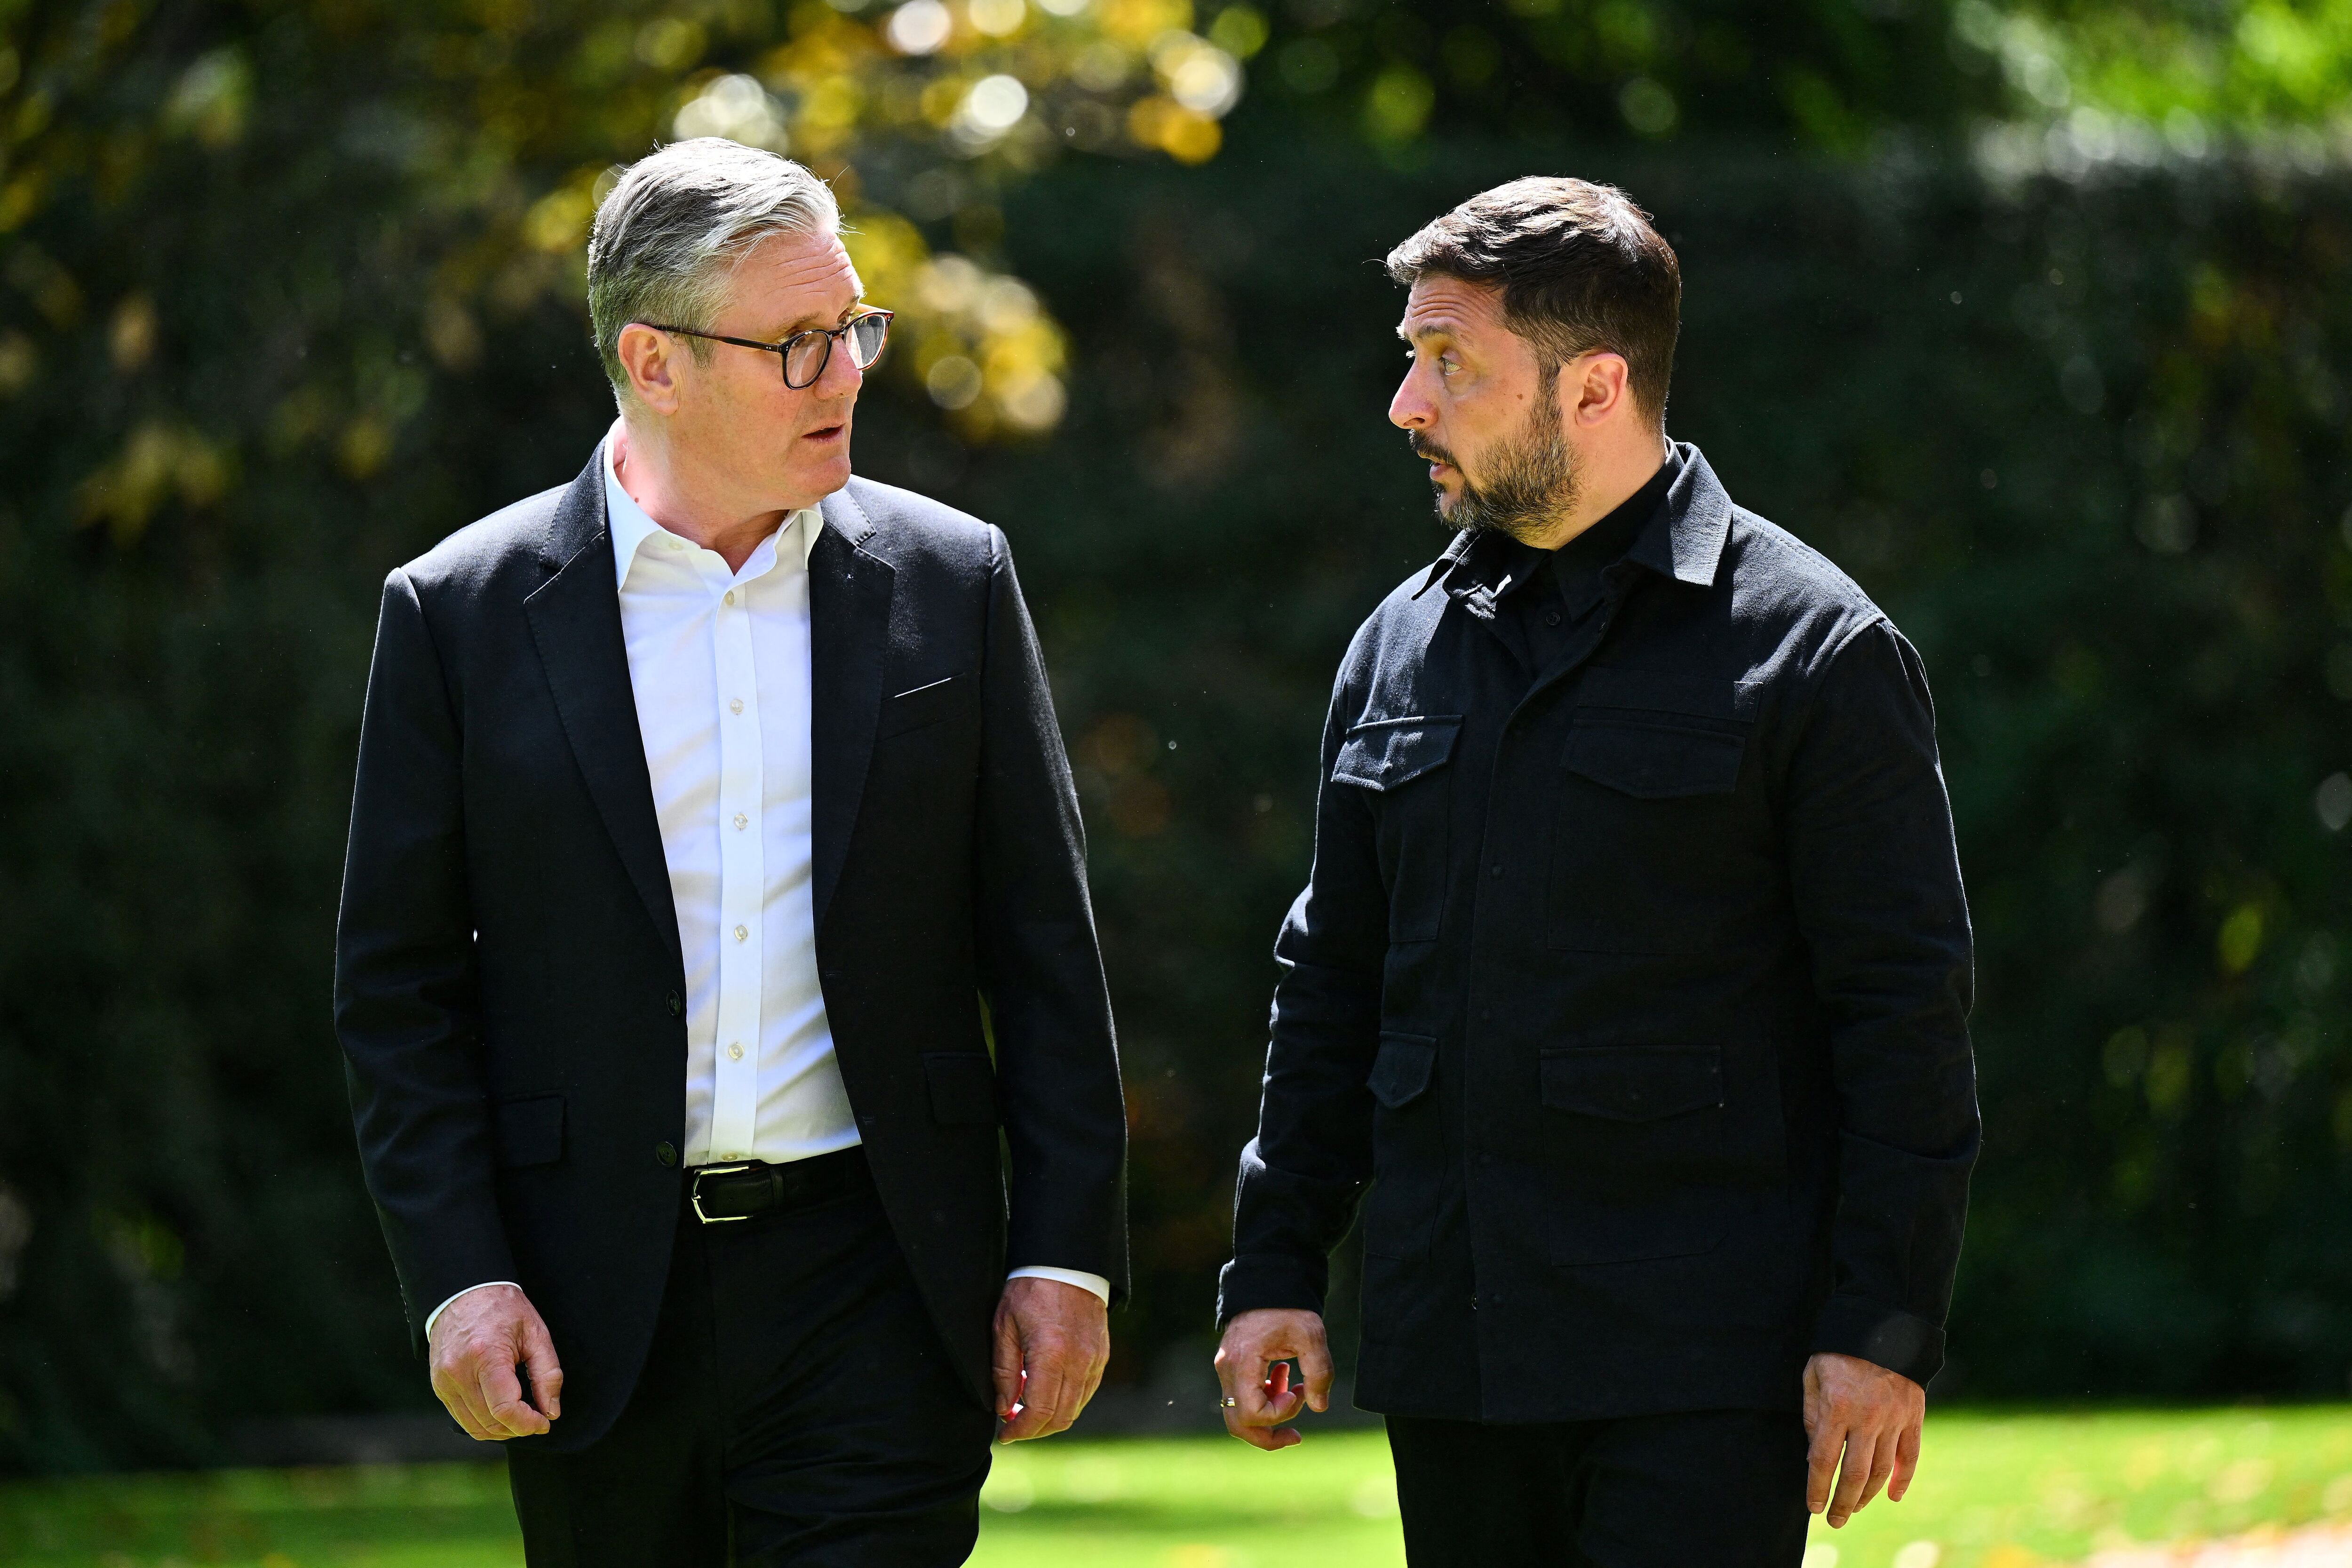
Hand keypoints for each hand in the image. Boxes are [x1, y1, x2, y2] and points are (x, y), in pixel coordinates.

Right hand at [428, 1283, 562, 1440]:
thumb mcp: (536, 1333)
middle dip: (518, 1428)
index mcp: (486, 1355)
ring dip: (501, 1430)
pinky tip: (500, 1412)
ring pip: (474, 1427)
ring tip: (520, 1417)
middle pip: (490, 1422)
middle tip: (537, 1418)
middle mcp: (459, 1372)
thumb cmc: (503, 1309)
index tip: (544, 1422)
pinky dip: (484, 1423)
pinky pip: (461, 1418)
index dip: (528, 1424)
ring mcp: (444, 1381)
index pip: (505, 1409)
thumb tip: (551, 1411)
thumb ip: (548, 1374)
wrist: (464, 1293)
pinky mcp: (439, 1386)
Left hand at [991, 1277, 1109, 1441]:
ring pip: (1075, 1409)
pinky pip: (1085, 1392)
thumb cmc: (1030, 1290)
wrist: (1067, 1263)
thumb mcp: (1004, 1326)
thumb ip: (1004, 1372)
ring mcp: (1094, 1360)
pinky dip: (1066, 1402)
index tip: (1004, 1435)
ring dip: (1051, 1418)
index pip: (1039, 1412)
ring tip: (1027, 1409)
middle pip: (1060, 1418)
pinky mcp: (1101, 1356)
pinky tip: (1048, 1392)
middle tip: (1013, 1427)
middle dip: (1034, 1430)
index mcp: (1051, 1354)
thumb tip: (1004, 1409)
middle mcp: (1078, 1362)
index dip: (1020, 1430)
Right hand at [1213, 1308, 1332, 1450]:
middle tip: (1296, 1435)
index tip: (1298, 1392)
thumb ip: (1319, 1372)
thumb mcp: (1311, 1335)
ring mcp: (1226, 1369)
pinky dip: (1264, 1400)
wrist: (1268, 1283)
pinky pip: (1242, 1397)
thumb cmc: (1288, 1307)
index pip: (1251, 1413)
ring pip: (1238, 1414)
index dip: (1278, 1414)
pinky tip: (1285, 1380)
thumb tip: (1319, 1407)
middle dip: (1268, 1435)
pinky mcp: (1232, 1367)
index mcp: (1242, 1363)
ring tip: (1296, 1394)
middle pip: (1237, 1423)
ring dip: (1269, 1416)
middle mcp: (1227, 1370)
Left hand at [1803, 1351, 1923, 1526]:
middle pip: (1854, 1473)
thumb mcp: (1813, 1374)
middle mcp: (1867, 1417)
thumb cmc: (1839, 1350)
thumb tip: (1813, 1453)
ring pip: (1882, 1470)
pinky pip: (1910, 1456)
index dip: (1816, 1486)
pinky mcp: (1913, 1416)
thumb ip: (1812, 1414)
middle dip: (1843, 1502)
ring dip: (1867, 1495)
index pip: (1823, 1459)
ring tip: (1855, 1509)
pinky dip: (1903, 1480)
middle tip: (1834, 1520)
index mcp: (1837, 1406)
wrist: (1884, 1324)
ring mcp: (1894, 1418)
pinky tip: (1892, 1497)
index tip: (1812, 1506)